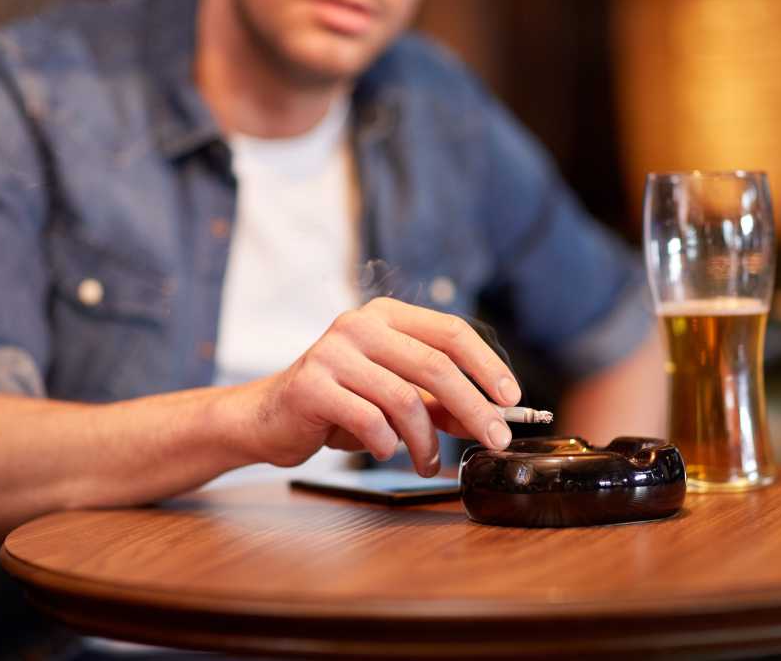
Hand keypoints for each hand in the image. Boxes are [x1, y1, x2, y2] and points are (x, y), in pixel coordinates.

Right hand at [249, 297, 521, 476]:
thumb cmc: (338, 403)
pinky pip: (368, 420)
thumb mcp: (394, 396)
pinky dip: (386, 444)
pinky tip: (385, 452)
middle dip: (473, 408)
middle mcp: (359, 325)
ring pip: (404, 399)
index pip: (451, 332)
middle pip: (436, 366)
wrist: (268, 416)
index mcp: (386, 316)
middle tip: (495, 439)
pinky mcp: (311, 385)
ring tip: (429, 464)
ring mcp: (332, 352)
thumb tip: (489, 419)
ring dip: (426, 441)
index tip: (511, 399)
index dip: (487, 366)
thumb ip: (438, 403)